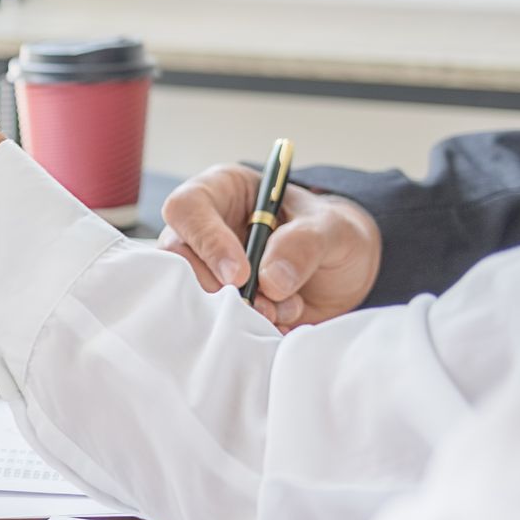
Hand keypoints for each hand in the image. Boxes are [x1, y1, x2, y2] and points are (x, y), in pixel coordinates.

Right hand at [159, 164, 383, 328]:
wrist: (342, 274)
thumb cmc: (331, 234)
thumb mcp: (332, 228)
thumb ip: (304, 243)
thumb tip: (270, 280)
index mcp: (222, 192)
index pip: (187, 207)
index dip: (206, 241)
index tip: (241, 274)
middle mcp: (204, 229)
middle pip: (177, 257)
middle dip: (218, 287)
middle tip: (261, 304)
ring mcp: (206, 268)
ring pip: (190, 293)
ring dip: (235, 311)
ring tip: (278, 311)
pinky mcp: (215, 302)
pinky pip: (210, 319)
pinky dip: (244, 328)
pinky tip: (277, 320)